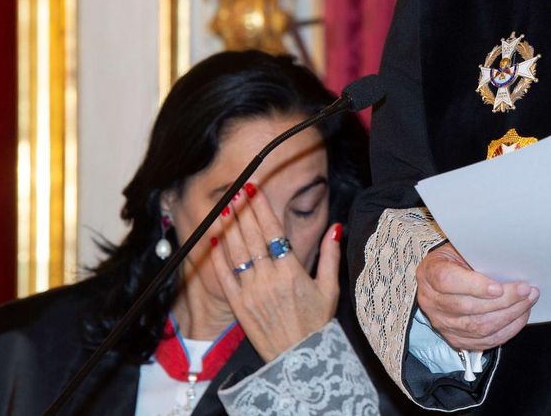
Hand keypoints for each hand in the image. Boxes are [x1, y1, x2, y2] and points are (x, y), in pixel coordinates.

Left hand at [214, 185, 338, 360]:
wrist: (298, 359)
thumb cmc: (316, 323)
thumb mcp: (330, 288)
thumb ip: (330, 255)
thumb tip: (335, 227)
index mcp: (292, 272)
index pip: (273, 232)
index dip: (262, 209)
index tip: (254, 191)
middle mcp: (268, 280)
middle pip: (252, 238)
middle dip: (243, 212)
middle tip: (235, 192)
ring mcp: (251, 292)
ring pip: (236, 253)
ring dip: (229, 229)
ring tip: (223, 208)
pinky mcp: (238, 306)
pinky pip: (224, 277)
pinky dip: (218, 258)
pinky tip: (215, 241)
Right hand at [416, 244, 536, 350]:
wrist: (442, 277)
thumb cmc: (456, 259)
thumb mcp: (460, 248)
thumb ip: (478, 256)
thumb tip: (509, 263)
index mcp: (430, 274)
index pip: (448, 282)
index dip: (475, 286)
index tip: (499, 287)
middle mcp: (432, 302)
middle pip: (467, 307)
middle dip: (503, 301)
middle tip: (526, 291)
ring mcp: (442, 323)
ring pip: (477, 327)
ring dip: (508, 316)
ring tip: (527, 303)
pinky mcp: (455, 338)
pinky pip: (483, 341)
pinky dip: (505, 331)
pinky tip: (519, 318)